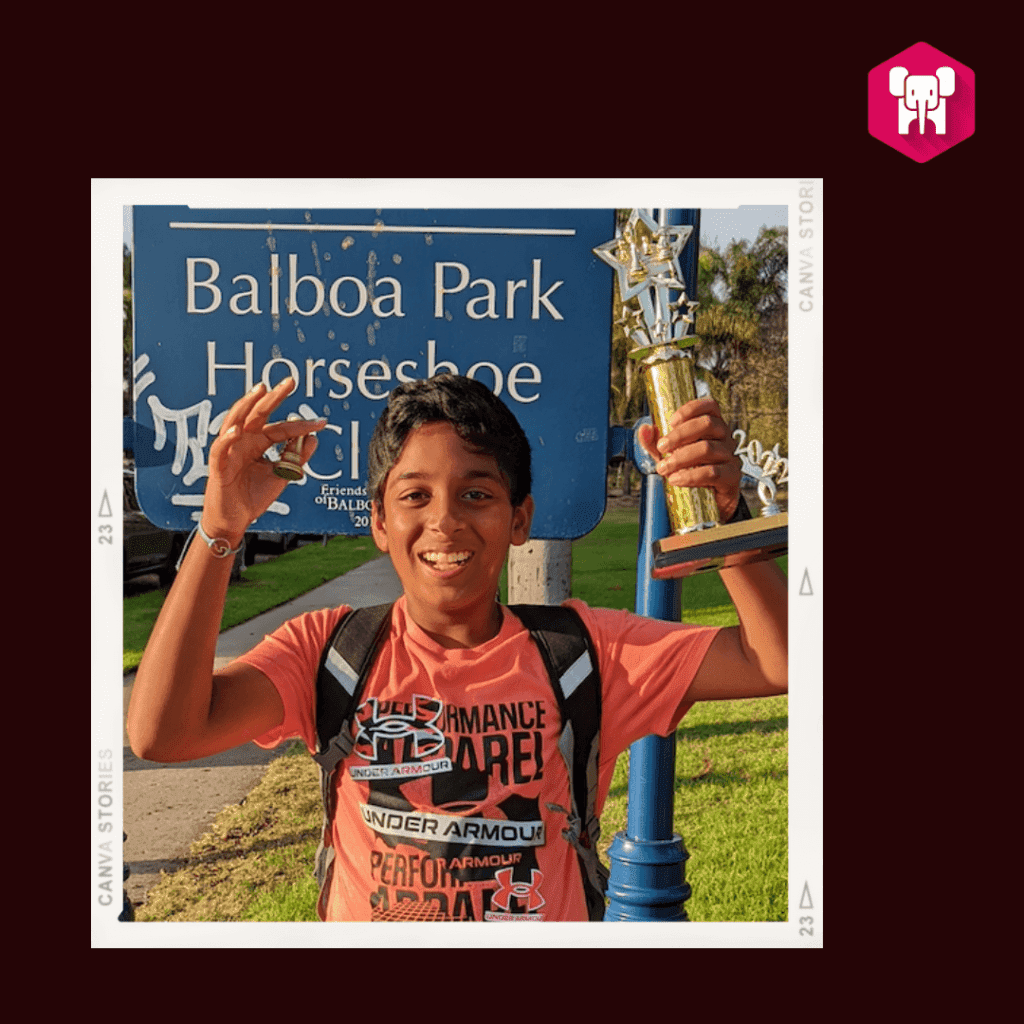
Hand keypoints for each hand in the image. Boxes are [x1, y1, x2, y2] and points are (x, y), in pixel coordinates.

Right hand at [202, 377, 326, 539]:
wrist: (235, 520)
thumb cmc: (252, 497)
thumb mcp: (282, 475)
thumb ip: (296, 457)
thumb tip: (314, 438)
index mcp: (258, 442)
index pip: (281, 428)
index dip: (301, 425)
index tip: (321, 422)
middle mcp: (244, 442)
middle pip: (257, 414)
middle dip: (273, 397)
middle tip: (290, 382)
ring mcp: (229, 452)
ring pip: (235, 422)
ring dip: (246, 406)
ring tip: (260, 391)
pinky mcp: (218, 467)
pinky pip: (220, 450)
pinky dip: (227, 439)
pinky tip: (238, 430)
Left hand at [636, 397, 740, 521]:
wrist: (708, 501)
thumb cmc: (690, 471)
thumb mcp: (670, 455)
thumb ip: (655, 443)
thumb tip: (644, 429)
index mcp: (712, 427)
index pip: (709, 406)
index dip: (690, 409)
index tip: (671, 421)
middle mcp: (724, 438)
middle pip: (707, 424)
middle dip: (680, 434)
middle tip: (661, 447)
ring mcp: (730, 456)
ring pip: (707, 449)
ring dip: (680, 458)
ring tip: (663, 468)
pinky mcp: (732, 477)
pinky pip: (713, 472)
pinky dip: (691, 476)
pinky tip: (676, 479)